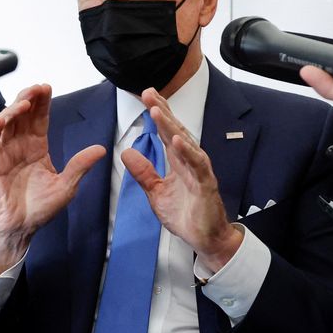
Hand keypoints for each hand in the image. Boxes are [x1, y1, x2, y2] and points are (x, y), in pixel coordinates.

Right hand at [0, 84, 105, 274]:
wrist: (18, 229)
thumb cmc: (39, 210)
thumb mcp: (65, 186)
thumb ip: (80, 166)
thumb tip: (102, 149)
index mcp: (36, 148)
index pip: (39, 118)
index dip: (42, 103)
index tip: (47, 87)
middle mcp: (19, 145)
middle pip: (22, 114)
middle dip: (28, 98)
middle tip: (37, 88)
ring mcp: (3, 152)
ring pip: (5, 122)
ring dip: (13, 108)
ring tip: (25, 101)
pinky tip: (4, 117)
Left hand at [121, 88, 241, 271]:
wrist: (204, 239)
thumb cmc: (185, 214)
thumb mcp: (155, 192)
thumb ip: (143, 172)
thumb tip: (126, 152)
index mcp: (177, 161)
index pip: (166, 132)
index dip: (158, 113)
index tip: (145, 96)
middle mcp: (189, 161)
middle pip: (175, 130)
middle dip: (162, 111)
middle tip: (148, 93)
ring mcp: (199, 171)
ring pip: (184, 143)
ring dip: (171, 126)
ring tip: (157, 111)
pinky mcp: (205, 185)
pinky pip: (197, 165)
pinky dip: (187, 151)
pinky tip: (177, 140)